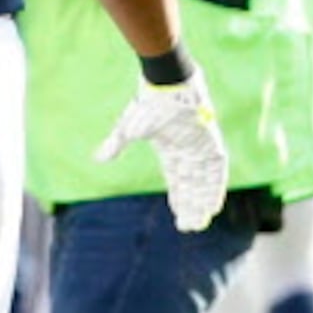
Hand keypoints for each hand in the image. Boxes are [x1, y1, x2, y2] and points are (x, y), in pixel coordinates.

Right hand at [97, 76, 227, 232]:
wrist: (168, 86)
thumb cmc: (148, 104)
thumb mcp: (128, 129)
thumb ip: (115, 145)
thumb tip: (97, 159)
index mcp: (171, 151)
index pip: (178, 181)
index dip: (179, 198)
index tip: (180, 216)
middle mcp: (189, 152)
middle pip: (193, 185)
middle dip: (192, 206)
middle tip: (191, 226)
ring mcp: (201, 148)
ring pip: (205, 181)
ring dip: (203, 201)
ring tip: (202, 221)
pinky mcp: (211, 143)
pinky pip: (216, 170)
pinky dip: (214, 187)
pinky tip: (213, 204)